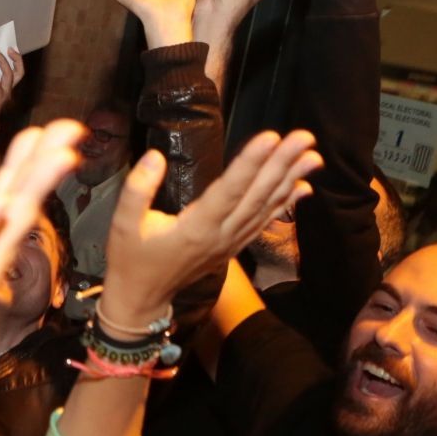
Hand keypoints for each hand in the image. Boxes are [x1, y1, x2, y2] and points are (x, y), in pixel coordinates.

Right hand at [101, 130, 321, 320]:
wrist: (142, 298)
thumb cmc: (131, 257)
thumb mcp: (123, 223)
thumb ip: (137, 189)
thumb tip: (156, 156)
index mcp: (195, 228)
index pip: (229, 190)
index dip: (250, 164)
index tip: (271, 138)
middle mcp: (220, 235)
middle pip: (257, 196)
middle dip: (282, 164)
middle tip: (305, 137)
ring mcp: (230, 243)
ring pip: (266, 208)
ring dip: (291, 180)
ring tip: (313, 156)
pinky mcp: (233, 246)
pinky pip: (264, 223)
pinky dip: (286, 204)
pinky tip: (303, 187)